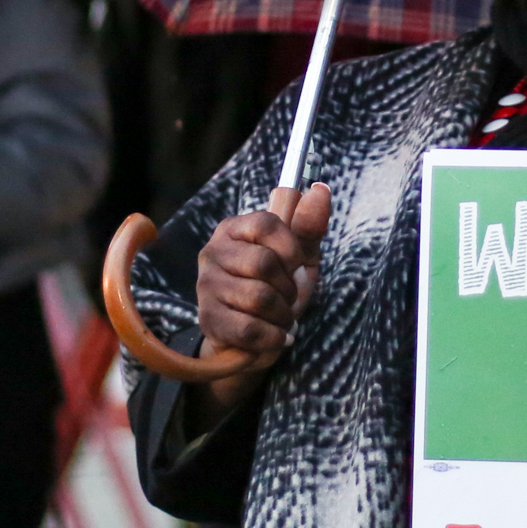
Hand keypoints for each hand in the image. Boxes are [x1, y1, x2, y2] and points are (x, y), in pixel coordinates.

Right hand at [192, 184, 332, 411]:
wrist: (254, 338)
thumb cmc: (276, 288)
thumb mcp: (298, 257)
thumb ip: (309, 225)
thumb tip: (320, 189)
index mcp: (234, 229)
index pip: (266, 224)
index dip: (291, 249)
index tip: (295, 265)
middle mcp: (213, 252)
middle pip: (263, 263)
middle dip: (288, 287)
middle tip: (287, 297)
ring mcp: (206, 286)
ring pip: (259, 298)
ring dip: (283, 314)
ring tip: (281, 317)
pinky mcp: (208, 320)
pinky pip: (250, 328)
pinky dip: (274, 336)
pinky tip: (276, 336)